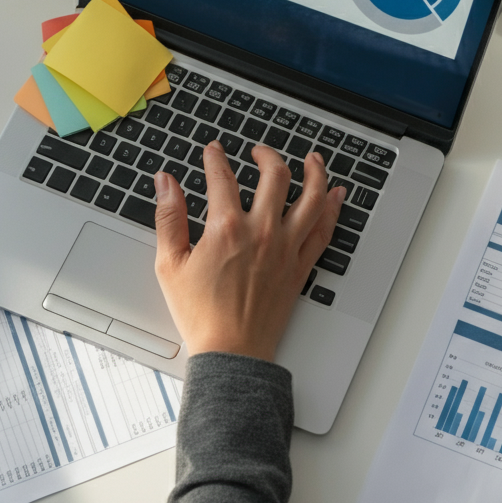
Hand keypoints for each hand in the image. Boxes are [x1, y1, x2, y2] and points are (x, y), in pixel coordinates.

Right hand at [153, 142, 343, 360]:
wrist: (232, 351)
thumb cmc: (201, 314)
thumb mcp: (170, 264)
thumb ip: (169, 218)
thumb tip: (165, 183)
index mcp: (227, 228)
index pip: (222, 177)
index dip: (216, 158)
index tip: (213, 151)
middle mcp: (262, 232)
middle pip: (275, 176)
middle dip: (266, 155)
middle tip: (258, 151)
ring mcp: (286, 248)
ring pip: (311, 197)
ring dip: (314, 171)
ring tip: (312, 158)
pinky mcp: (300, 266)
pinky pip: (324, 231)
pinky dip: (332, 208)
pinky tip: (335, 194)